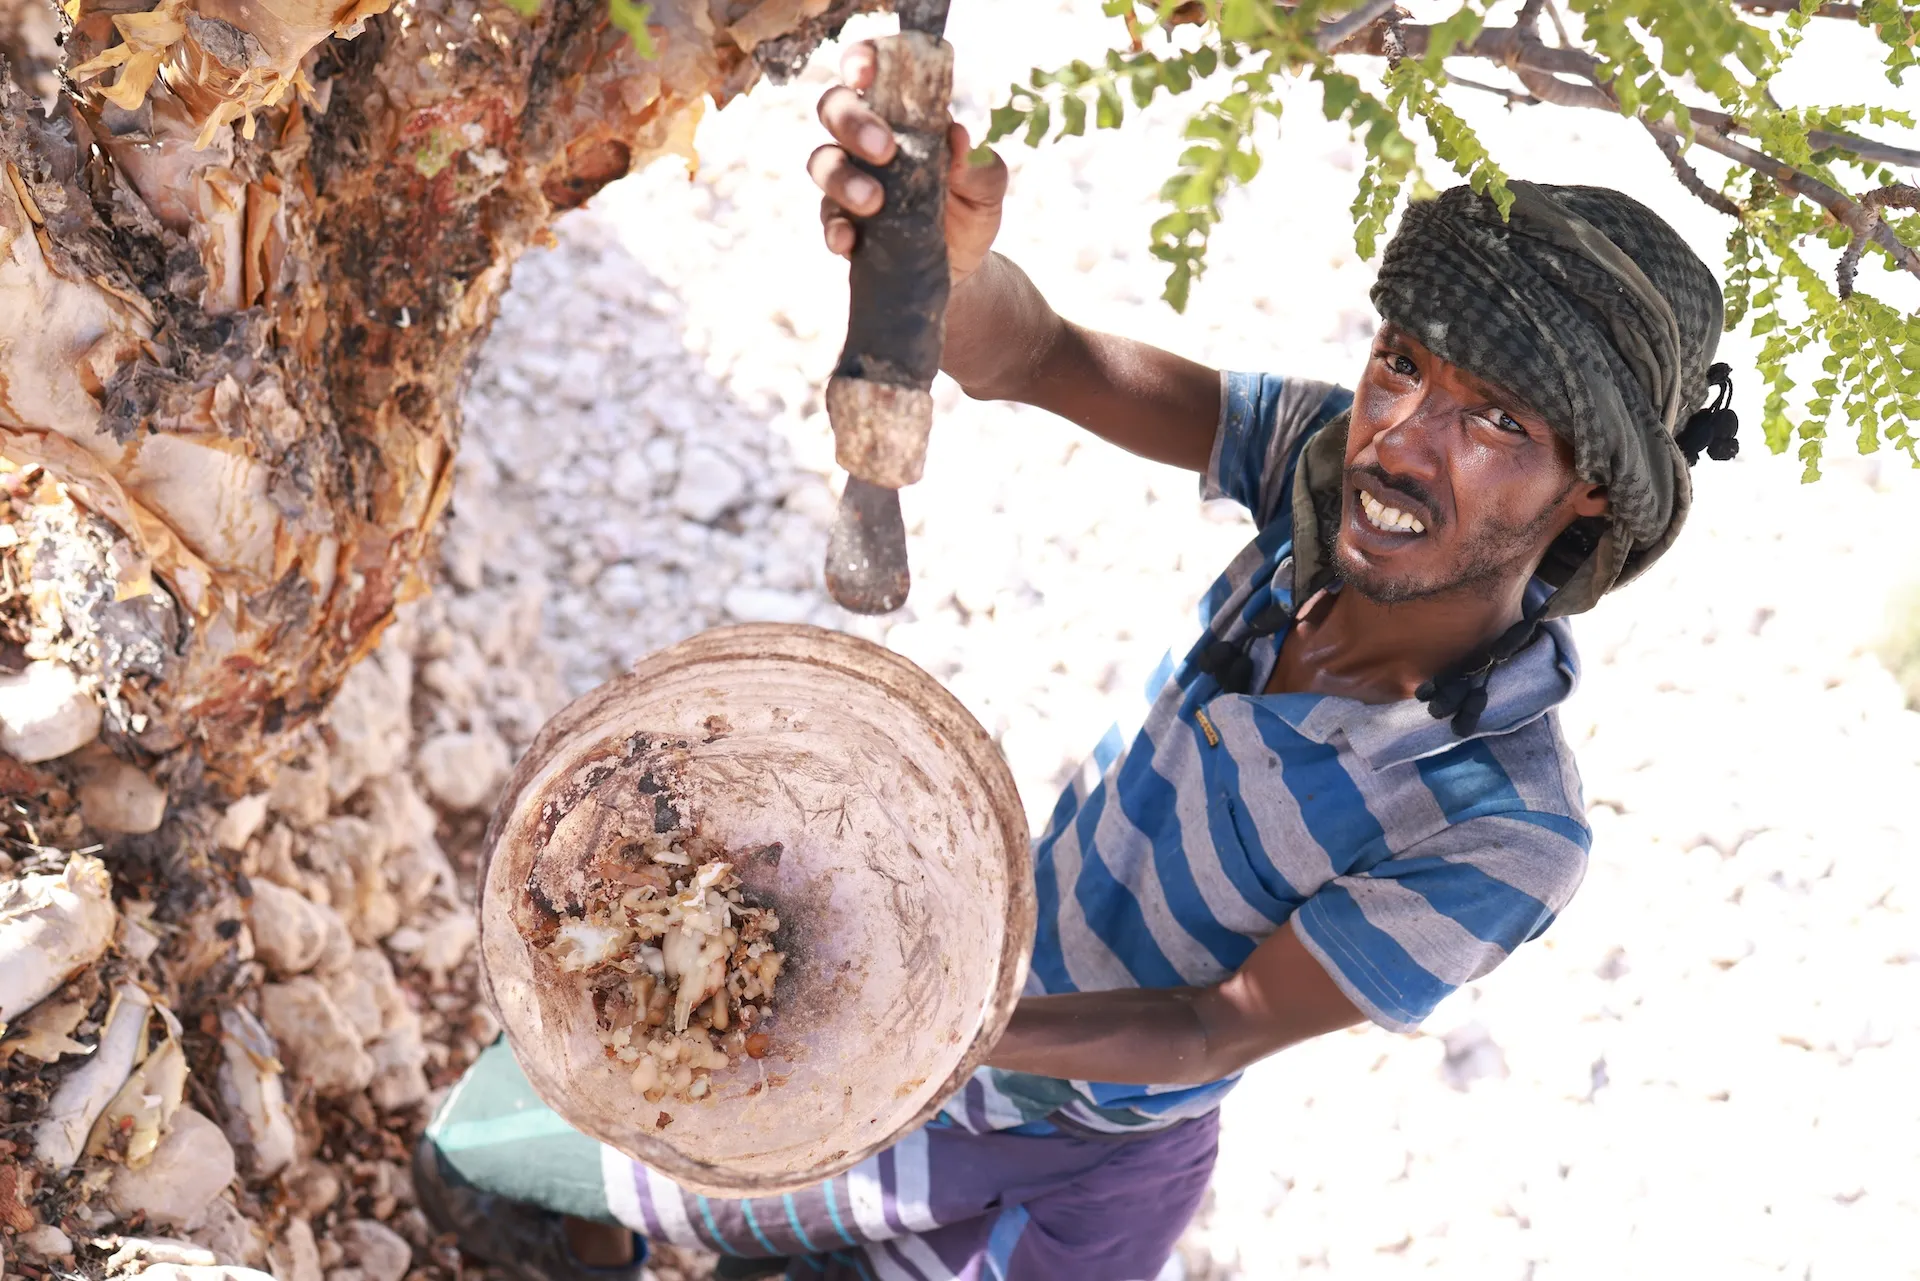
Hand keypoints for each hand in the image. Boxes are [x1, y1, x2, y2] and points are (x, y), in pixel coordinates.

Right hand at [808, 41, 1008, 286]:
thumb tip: (960, 137)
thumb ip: (979, 163)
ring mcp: (849, 180)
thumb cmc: (971, 208)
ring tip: (874, 201)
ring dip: (843, 178)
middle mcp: (866, 139)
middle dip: (852, 122)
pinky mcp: (844, 223)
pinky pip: (827, 219)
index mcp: (902, 114)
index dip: (861, 60)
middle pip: (835, 108)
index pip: (872, 72)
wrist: (965, 266)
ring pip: (823, 161)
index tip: (865, 71)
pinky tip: (849, 240)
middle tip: (884, 149)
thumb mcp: (988, 186)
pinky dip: (835, 228)